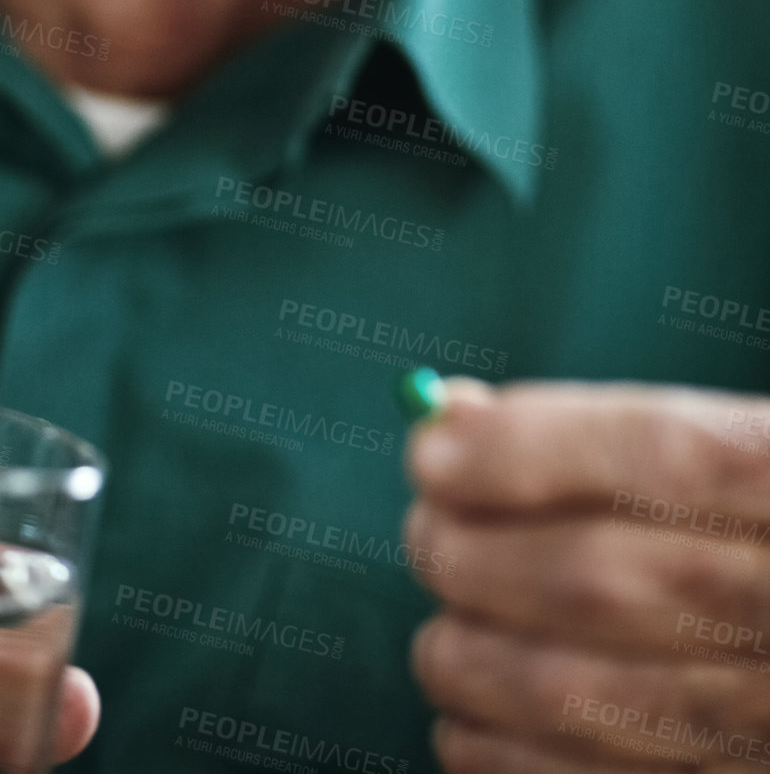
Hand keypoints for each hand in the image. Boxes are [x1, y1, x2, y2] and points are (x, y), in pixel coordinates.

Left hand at [402, 379, 769, 772]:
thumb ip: (599, 431)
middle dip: (475, 554)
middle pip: (603, 580)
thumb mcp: (717, 449)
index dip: (527, 452)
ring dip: (470, 660)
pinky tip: (470, 719)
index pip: (666, 458)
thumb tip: (450, 420)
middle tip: (426, 534)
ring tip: (440, 639)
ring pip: (578, 693)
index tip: (430, 450)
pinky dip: (496, 754)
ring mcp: (767, 719)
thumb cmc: (744, 526)